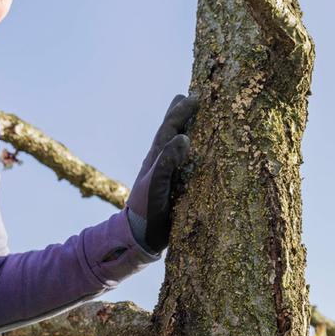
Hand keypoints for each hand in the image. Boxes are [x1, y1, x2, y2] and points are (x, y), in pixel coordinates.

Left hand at [125, 94, 198, 253]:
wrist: (137, 237)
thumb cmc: (145, 211)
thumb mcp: (155, 185)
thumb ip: (167, 161)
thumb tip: (184, 137)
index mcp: (156, 157)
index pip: (169, 127)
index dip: (181, 111)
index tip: (195, 98)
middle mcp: (160, 162)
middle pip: (169, 131)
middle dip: (179, 114)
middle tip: (191, 98)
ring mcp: (165, 174)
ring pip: (175, 145)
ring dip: (185, 129)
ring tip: (195, 119)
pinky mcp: (171, 186)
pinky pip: (182, 162)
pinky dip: (189, 151)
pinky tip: (196, 153)